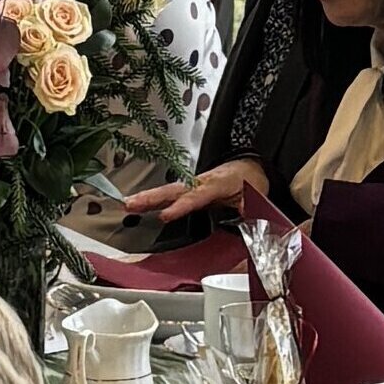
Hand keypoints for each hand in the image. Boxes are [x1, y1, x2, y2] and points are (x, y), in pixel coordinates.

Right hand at [122, 159, 269, 222]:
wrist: (250, 167)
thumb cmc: (250, 180)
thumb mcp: (257, 194)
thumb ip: (250, 207)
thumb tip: (246, 216)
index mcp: (218, 183)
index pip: (196, 196)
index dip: (179, 206)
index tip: (163, 216)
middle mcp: (201, 182)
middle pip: (173, 190)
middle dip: (151, 197)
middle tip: (131, 205)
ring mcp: (193, 184)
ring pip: (167, 190)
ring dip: (146, 197)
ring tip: (127, 205)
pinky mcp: (189, 189)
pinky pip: (169, 194)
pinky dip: (152, 198)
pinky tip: (138, 205)